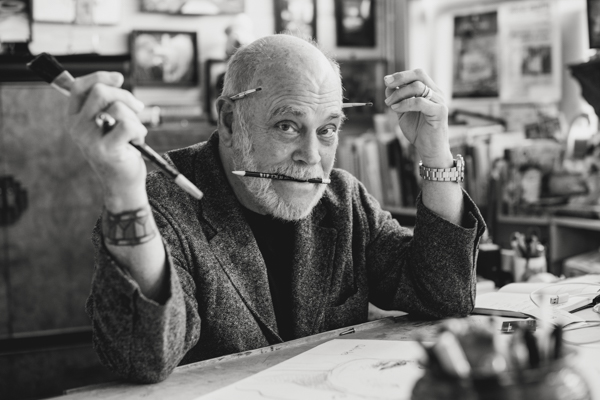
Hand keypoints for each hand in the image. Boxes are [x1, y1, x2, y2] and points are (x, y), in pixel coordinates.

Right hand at [67, 72, 147, 200]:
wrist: (122, 183)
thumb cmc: (120, 149)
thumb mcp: (108, 123)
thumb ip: (106, 104)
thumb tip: (116, 78)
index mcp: (73, 117)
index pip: (79, 86)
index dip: (100, 77)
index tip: (119, 78)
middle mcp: (76, 127)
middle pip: (100, 92)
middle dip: (125, 96)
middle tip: (138, 108)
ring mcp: (88, 139)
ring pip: (117, 108)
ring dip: (135, 117)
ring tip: (136, 132)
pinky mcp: (105, 149)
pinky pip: (127, 125)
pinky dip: (139, 130)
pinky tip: (137, 141)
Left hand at [384, 69, 451, 166]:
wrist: (430, 149)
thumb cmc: (418, 131)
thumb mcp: (403, 112)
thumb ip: (397, 99)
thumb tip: (388, 87)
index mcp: (430, 91)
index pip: (417, 74)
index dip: (401, 75)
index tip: (386, 80)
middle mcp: (437, 93)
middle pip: (419, 75)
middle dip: (400, 77)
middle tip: (387, 83)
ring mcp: (439, 101)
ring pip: (418, 87)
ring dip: (399, 94)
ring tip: (389, 104)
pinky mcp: (439, 112)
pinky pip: (419, 102)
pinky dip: (404, 104)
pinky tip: (395, 109)